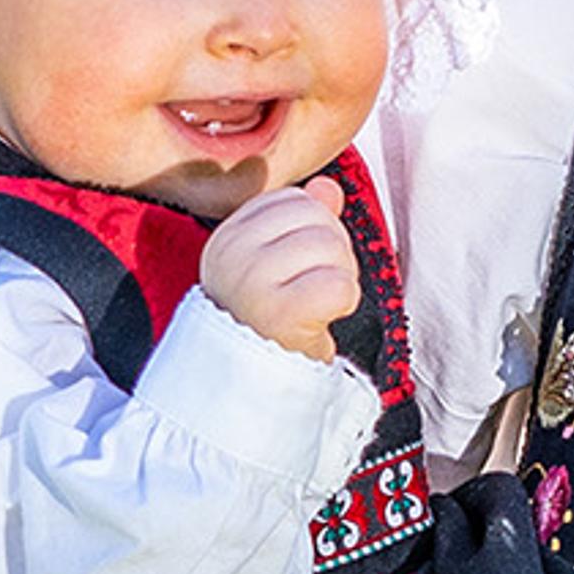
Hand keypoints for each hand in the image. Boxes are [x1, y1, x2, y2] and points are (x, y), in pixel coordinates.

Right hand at [199, 177, 358, 361]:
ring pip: (332, 248)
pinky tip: (324, 318)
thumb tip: (328, 187)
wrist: (251, 386)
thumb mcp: (279, 263)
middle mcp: (233, 254)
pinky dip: (345, 302)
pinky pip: (339, 285)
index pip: (295, 200)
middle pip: (318, 219)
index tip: (301, 267)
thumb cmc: (268, 323)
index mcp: (228, 237)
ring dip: (342, 277)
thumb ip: (304, 219)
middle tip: (315, 287)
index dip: (315, 229)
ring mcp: (252, 282)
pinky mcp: (279, 313)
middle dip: (334, 253)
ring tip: (319, 304)